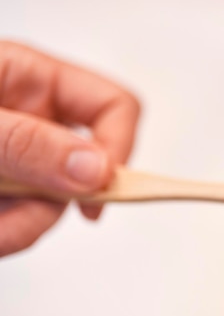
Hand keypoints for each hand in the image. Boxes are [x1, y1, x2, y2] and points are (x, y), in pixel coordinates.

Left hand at [0, 41, 139, 255]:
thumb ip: (29, 142)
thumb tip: (96, 169)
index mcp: (32, 80)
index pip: (113, 107)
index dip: (119, 147)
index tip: (103, 189)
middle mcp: (32, 120)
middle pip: (87, 169)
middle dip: (56, 202)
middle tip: (17, 214)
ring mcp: (19, 160)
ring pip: (56, 206)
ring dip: (22, 226)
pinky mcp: (5, 191)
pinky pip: (26, 223)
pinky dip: (7, 235)